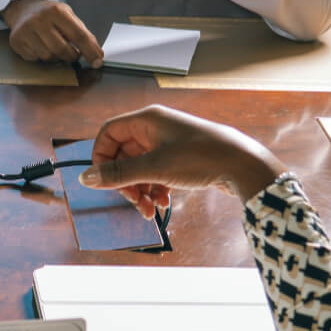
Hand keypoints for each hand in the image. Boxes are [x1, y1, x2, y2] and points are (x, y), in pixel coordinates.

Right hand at [2, 0, 102, 66]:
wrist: (23, 9)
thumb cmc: (49, 14)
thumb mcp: (67, 15)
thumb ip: (82, 32)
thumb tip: (96, 54)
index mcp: (56, 11)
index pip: (78, 35)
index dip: (90, 50)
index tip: (97, 62)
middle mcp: (39, 20)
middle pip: (62, 49)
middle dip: (71, 56)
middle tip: (73, 54)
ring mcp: (26, 31)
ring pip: (48, 57)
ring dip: (56, 57)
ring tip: (54, 46)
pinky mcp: (17, 41)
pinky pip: (35, 58)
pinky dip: (41, 56)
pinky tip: (40, 45)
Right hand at [78, 105, 286, 217]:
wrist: (243, 164)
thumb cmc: (202, 157)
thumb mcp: (155, 168)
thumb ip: (119, 174)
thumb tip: (86, 177)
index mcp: (147, 120)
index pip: (109, 134)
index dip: (102, 158)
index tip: (104, 181)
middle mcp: (155, 128)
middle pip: (123, 154)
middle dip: (125, 182)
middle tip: (133, 201)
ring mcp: (168, 143)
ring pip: (139, 167)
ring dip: (140, 190)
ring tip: (150, 209)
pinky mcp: (179, 158)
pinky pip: (155, 173)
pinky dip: (154, 189)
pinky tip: (162, 202)